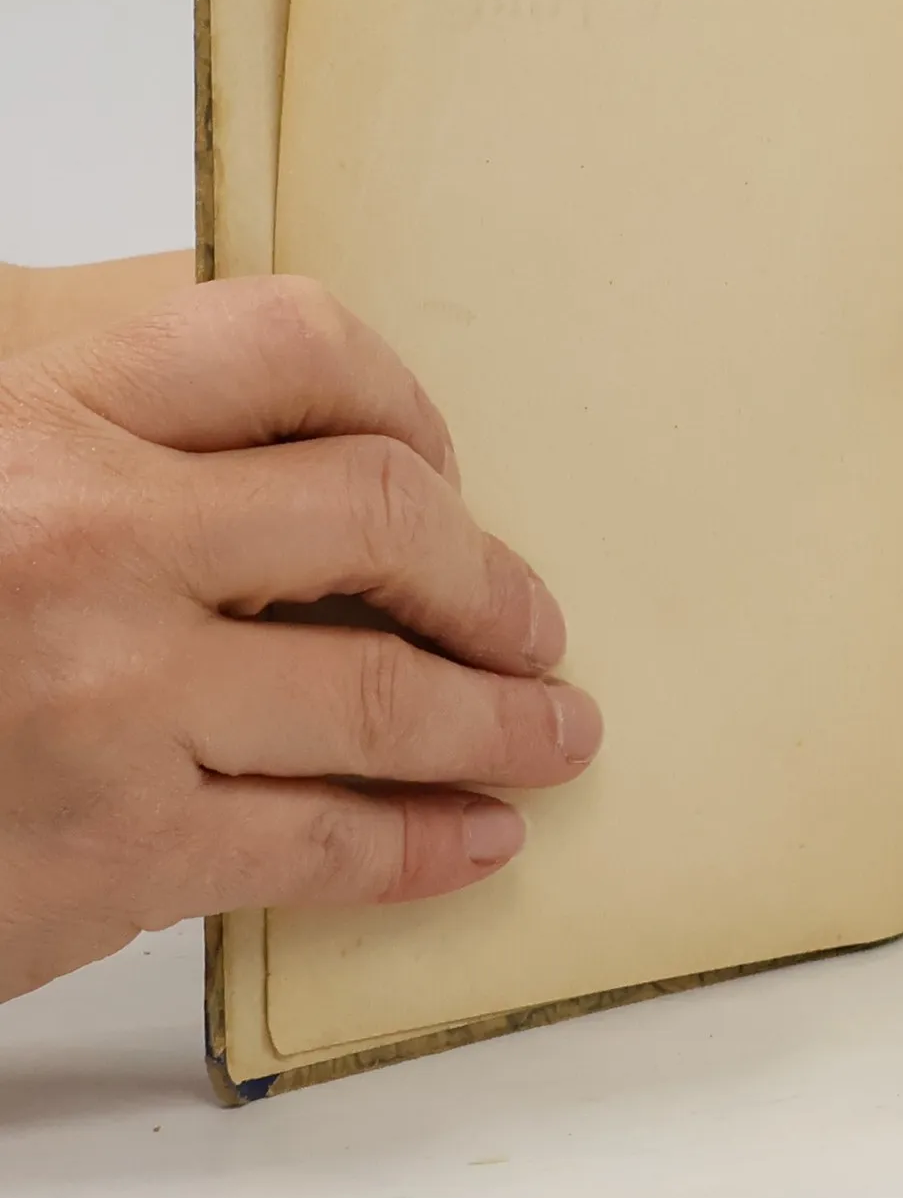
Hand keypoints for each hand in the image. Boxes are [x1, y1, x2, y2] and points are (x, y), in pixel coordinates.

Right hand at [0, 276, 600, 1002]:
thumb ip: (103, 423)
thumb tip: (295, 420)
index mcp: (41, 410)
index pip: (295, 346)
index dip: (401, 401)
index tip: (443, 460)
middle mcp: (84, 537)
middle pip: (382, 516)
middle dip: (486, 577)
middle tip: (532, 617)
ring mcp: (105, 700)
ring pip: (384, 696)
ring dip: (501, 718)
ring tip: (556, 729)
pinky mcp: (109, 852)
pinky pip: (321, 842)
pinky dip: (422, 844)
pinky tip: (476, 837)